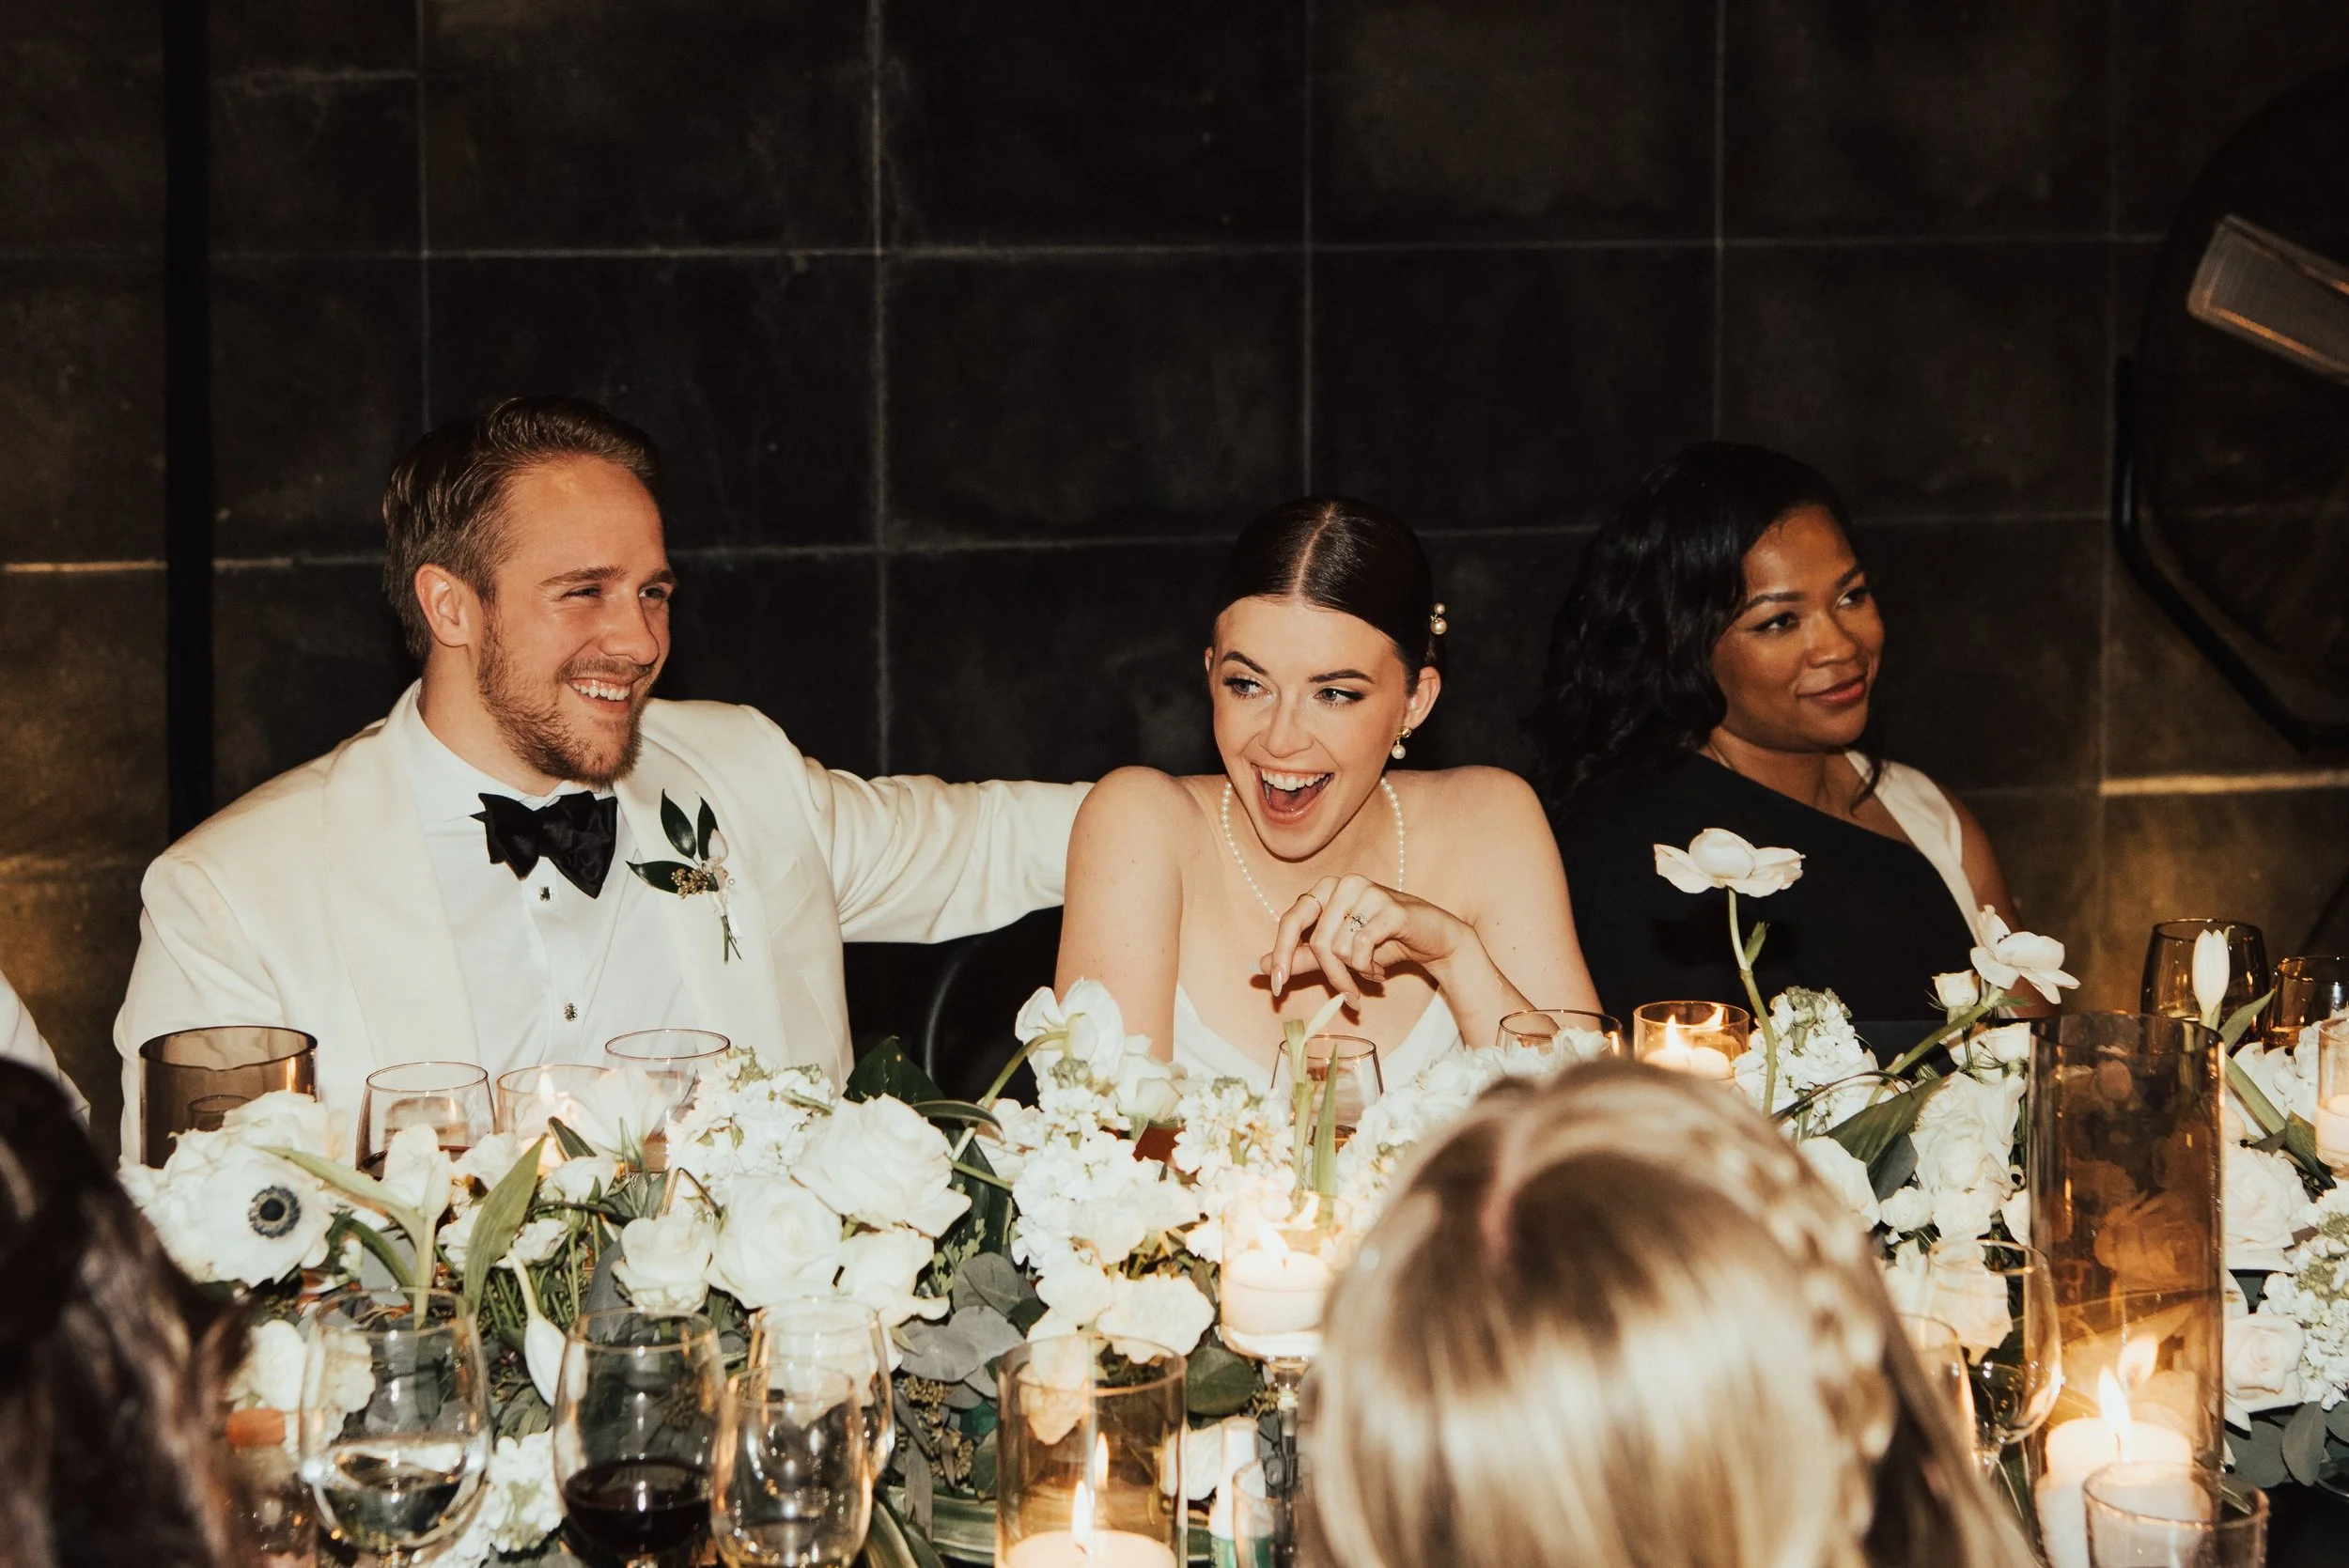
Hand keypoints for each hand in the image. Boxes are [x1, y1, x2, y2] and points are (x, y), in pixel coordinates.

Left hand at [1260, 875, 1467, 1004]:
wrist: (1433, 940)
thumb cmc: (1384, 943)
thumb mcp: (1339, 953)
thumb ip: (1301, 958)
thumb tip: (1258, 966)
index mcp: (1325, 890)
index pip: (1291, 921)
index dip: (1281, 955)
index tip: (1277, 989)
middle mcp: (1344, 884)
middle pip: (1319, 942)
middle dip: (1332, 977)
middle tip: (1348, 997)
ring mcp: (1369, 892)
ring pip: (1341, 948)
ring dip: (1355, 973)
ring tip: (1371, 971)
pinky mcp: (1391, 908)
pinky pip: (1362, 948)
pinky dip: (1369, 969)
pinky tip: (1380, 971)